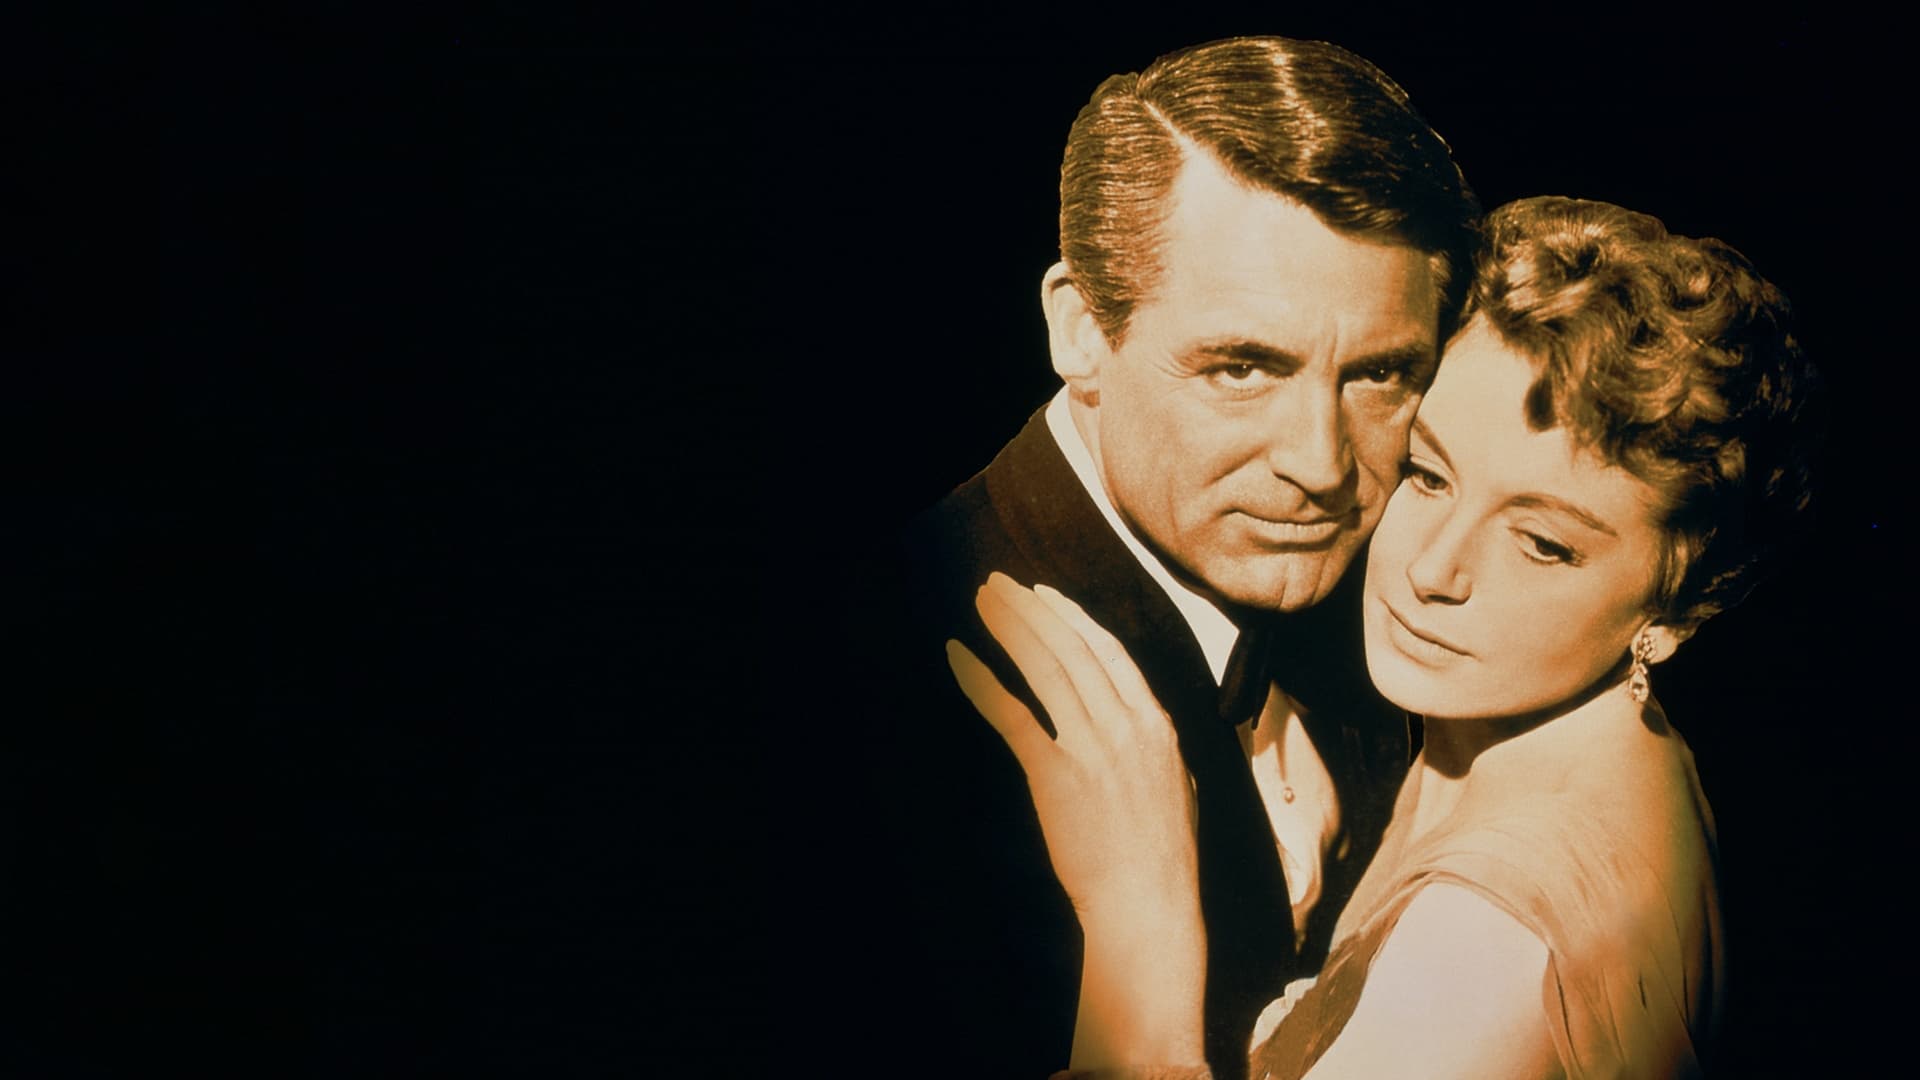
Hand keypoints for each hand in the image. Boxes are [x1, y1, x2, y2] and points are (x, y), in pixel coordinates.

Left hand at [945, 573, 1199, 932]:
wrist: (1150, 906)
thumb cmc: (1162, 860)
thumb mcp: (1178, 788)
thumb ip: (1157, 748)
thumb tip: (1143, 724)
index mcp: (1157, 725)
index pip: (1111, 652)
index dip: (1073, 618)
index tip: (1045, 596)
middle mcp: (1127, 726)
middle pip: (1073, 648)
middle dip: (1033, 609)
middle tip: (999, 584)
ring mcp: (1092, 748)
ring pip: (1046, 667)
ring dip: (1010, 627)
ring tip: (982, 601)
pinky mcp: (1056, 774)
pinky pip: (1012, 714)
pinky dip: (982, 680)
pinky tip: (959, 655)